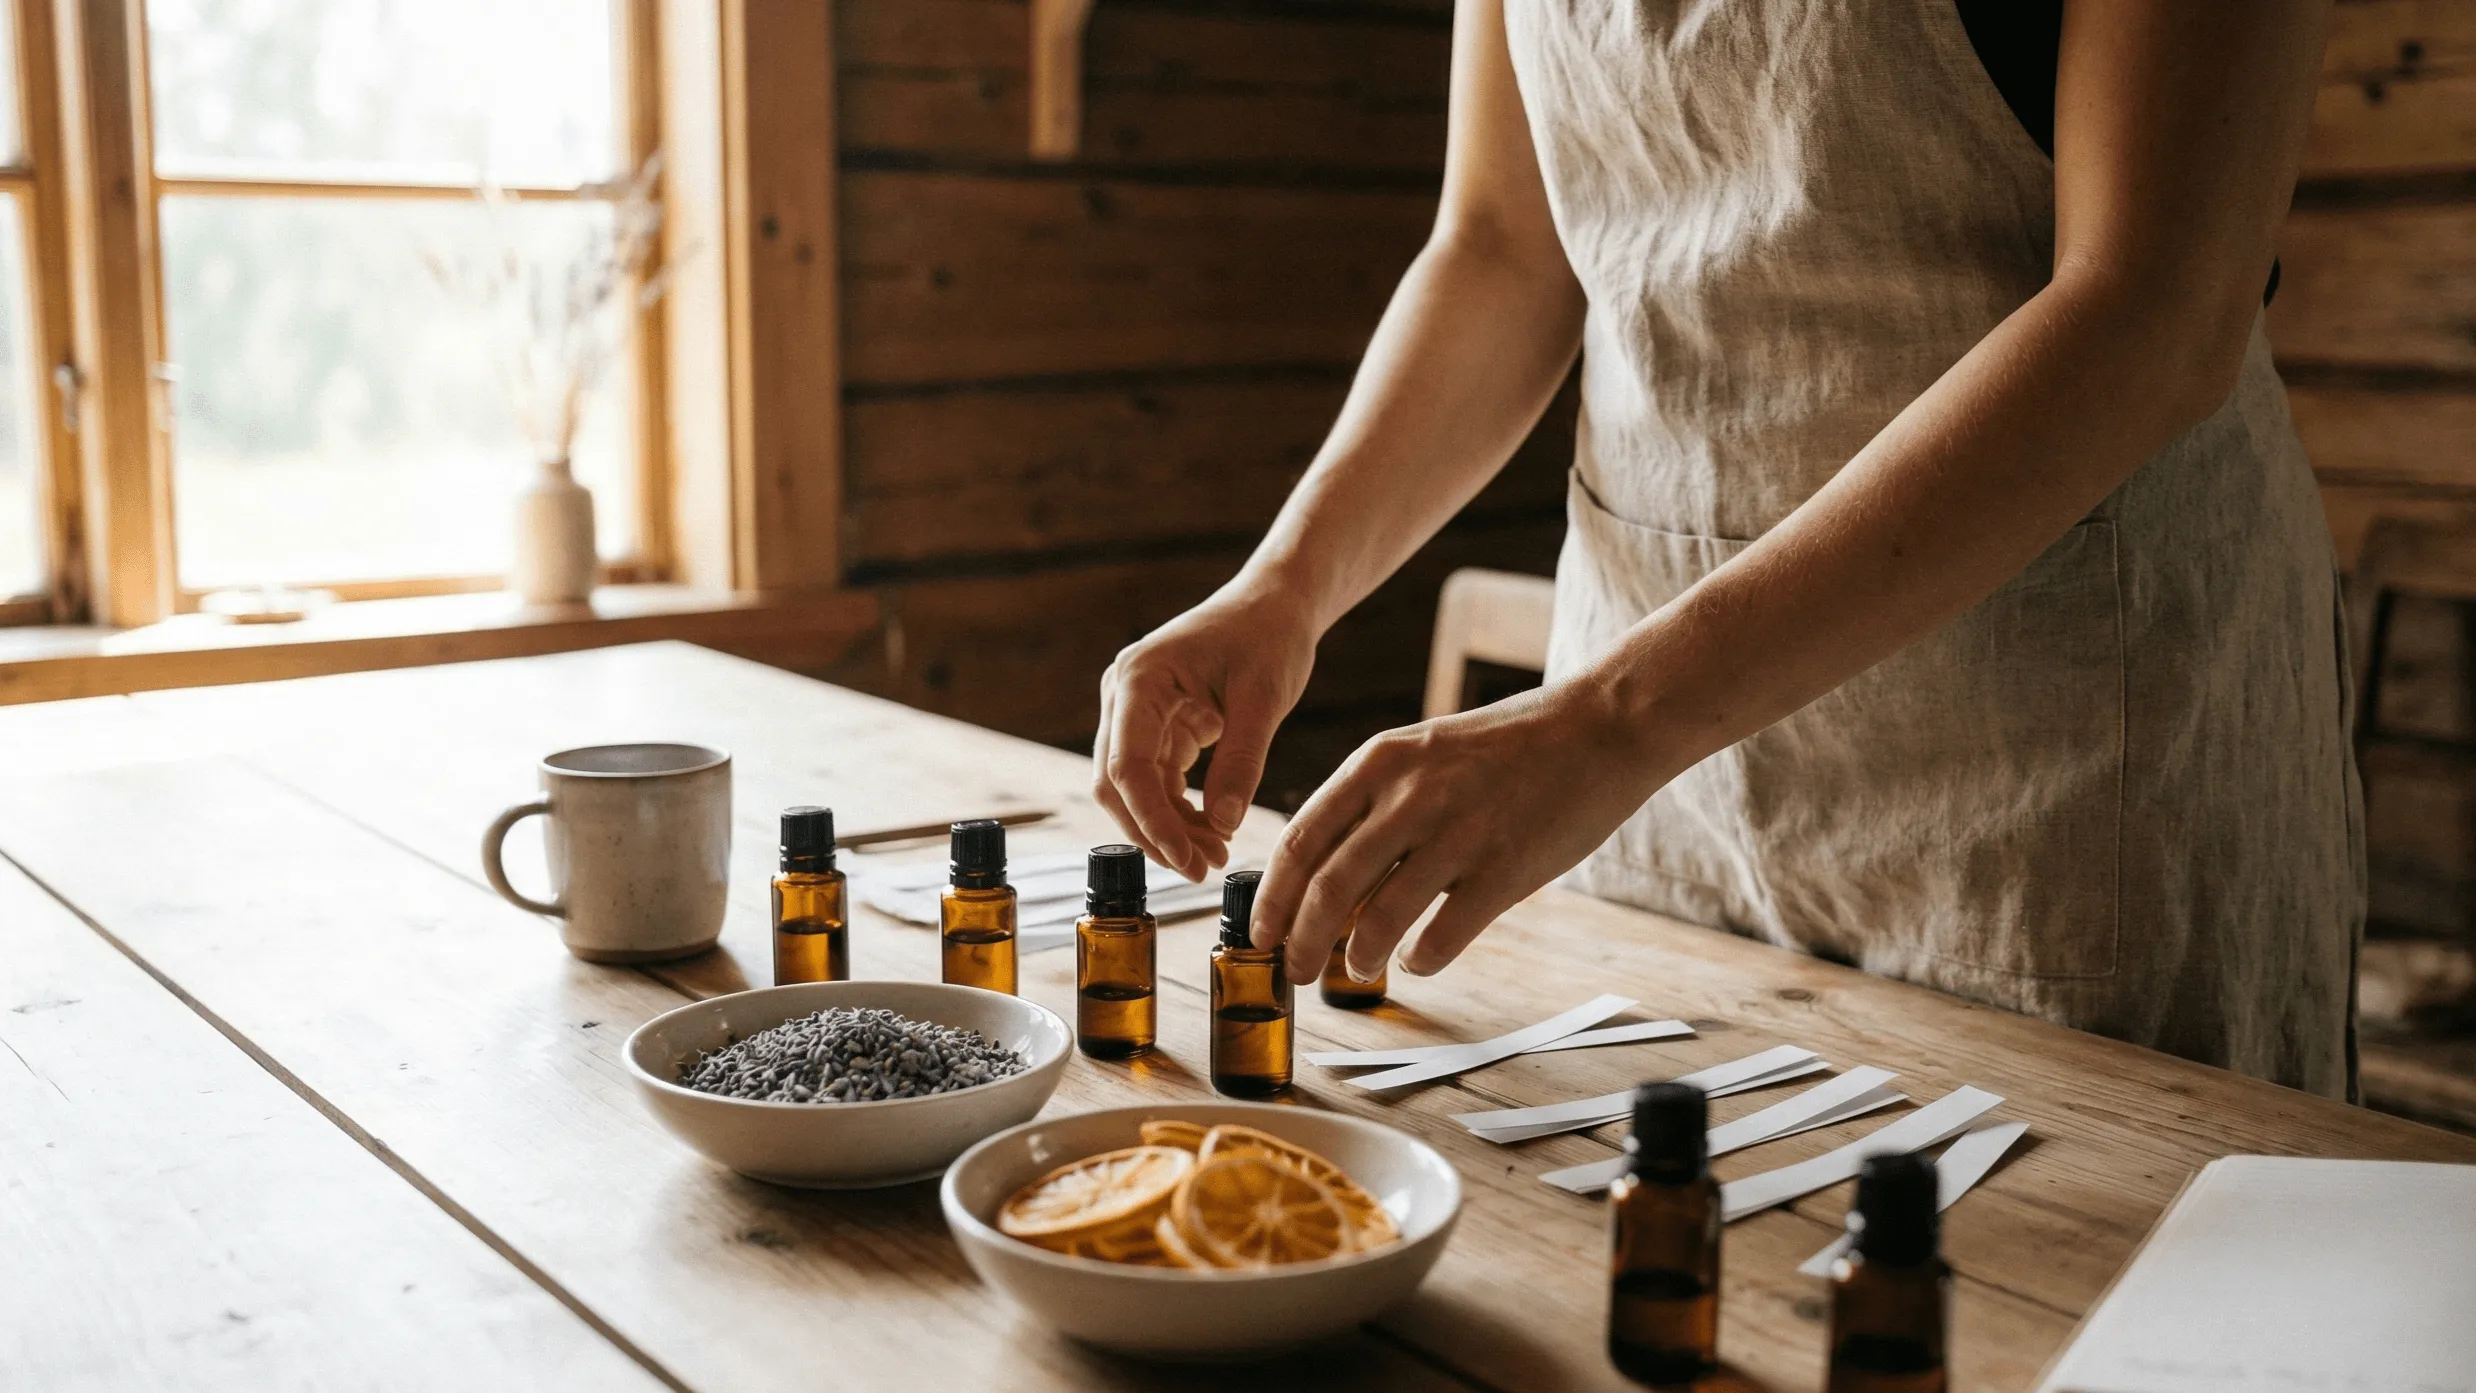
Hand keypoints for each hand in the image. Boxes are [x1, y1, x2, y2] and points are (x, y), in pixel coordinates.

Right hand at [1093, 584, 1319, 880]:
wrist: (1275, 604)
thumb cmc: (1269, 635)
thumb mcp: (1265, 698)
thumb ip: (1243, 761)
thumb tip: (1225, 825)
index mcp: (1139, 679)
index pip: (1127, 766)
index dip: (1152, 820)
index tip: (1187, 858)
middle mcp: (1124, 696)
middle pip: (1119, 784)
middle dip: (1158, 833)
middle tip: (1205, 870)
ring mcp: (1134, 711)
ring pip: (1135, 789)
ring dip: (1169, 828)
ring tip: (1217, 857)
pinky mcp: (1154, 724)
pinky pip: (1156, 780)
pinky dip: (1180, 810)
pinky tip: (1213, 833)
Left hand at [1250, 679, 1670, 983]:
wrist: (1599, 726)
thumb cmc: (1508, 745)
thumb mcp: (1423, 751)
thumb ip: (1375, 802)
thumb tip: (1326, 874)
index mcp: (1378, 763)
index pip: (1298, 842)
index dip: (1271, 899)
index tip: (1261, 933)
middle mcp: (1408, 797)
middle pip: (1326, 889)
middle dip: (1300, 943)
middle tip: (1296, 971)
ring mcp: (1457, 833)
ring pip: (1377, 921)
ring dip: (1359, 958)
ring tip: (1360, 971)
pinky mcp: (1504, 869)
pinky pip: (1442, 937)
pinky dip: (1421, 960)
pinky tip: (1420, 959)